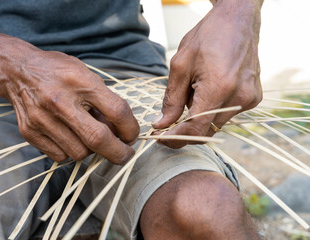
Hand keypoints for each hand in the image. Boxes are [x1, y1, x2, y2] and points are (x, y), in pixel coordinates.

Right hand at [0, 51, 138, 163]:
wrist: (17, 70)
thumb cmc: (57, 71)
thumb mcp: (85, 73)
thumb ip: (103, 99)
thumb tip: (119, 130)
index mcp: (80, 81)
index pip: (117, 111)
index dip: (130, 128)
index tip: (132, 135)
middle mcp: (60, 101)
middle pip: (98, 139)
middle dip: (119, 153)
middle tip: (125, 154)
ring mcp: (43, 119)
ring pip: (80, 152)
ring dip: (91, 150)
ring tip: (88, 136)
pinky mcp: (30, 132)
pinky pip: (60, 156)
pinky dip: (70, 152)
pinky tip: (69, 137)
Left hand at [152, 0, 262, 147]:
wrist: (237, 20)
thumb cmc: (207, 37)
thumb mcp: (180, 65)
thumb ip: (171, 99)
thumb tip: (162, 124)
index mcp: (219, 87)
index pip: (195, 128)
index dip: (175, 138)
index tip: (158, 138)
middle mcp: (239, 97)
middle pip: (205, 130)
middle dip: (184, 127)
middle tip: (167, 118)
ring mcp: (249, 99)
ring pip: (215, 124)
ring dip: (199, 116)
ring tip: (194, 89)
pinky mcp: (254, 98)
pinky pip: (227, 114)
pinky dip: (212, 109)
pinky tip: (209, 88)